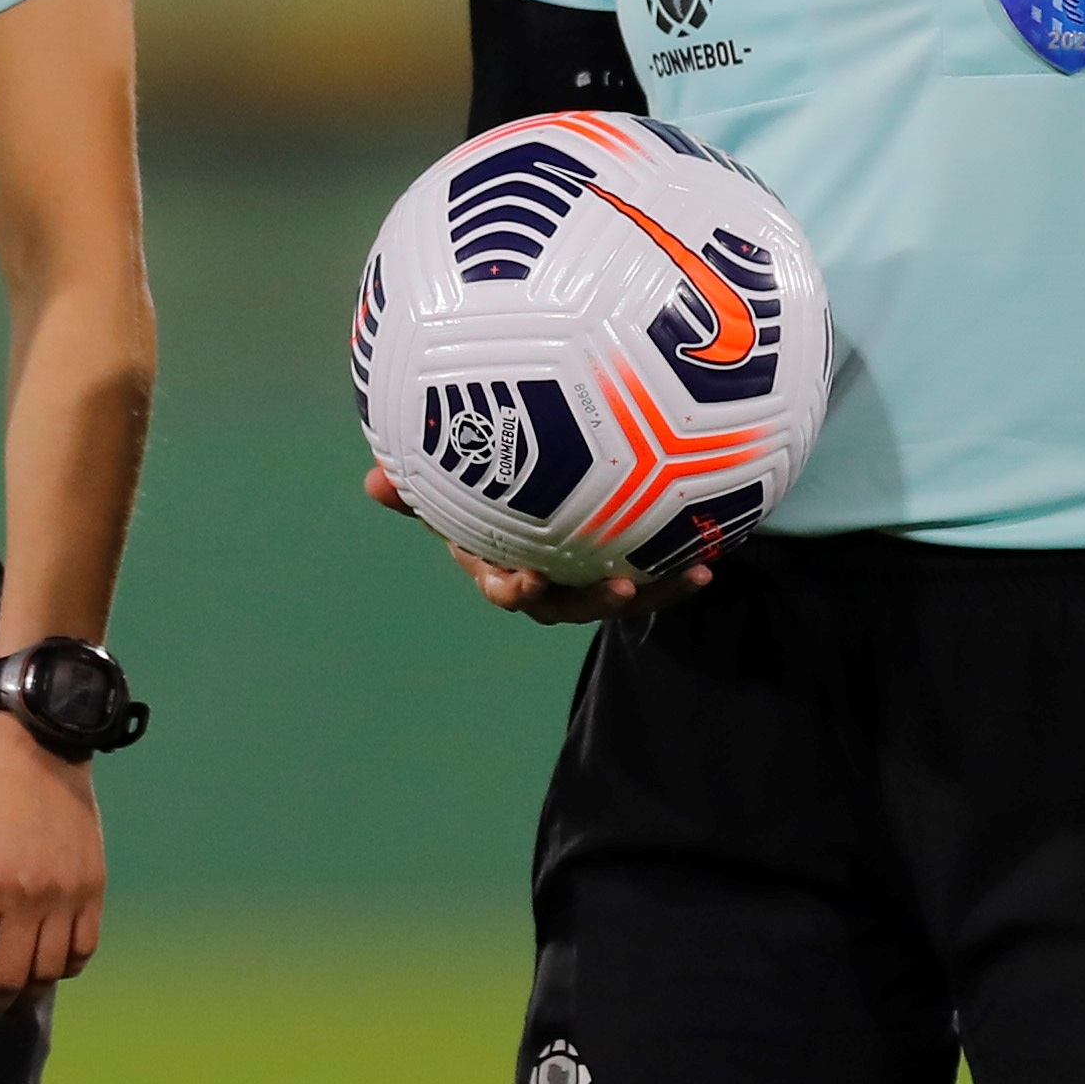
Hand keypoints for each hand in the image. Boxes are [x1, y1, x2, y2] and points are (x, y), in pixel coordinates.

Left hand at [0, 715, 105, 1026]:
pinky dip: (62, 971)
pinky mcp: (94, 889)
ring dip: (23, 997)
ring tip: (6, 1001)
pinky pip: (82, 951)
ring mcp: (66, 896)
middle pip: (8, 980)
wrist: (40, 752)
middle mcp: (27, 898)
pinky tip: (43, 969)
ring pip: (48, 974)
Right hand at [360, 465, 707, 626]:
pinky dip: (678, 570)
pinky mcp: (625, 566)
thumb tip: (370, 480)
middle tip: (618, 588)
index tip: (525, 580)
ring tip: (689, 574)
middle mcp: (547, 581)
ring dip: (653, 590)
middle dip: (594, 600)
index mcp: (503, 566)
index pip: (505, 587)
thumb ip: (419, 489)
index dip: (514, 589)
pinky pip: (652, 572)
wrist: (540, 496)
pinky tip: (713, 554)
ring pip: (619, 593)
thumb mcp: (453, 487)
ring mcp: (587, 576)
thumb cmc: (485, 492)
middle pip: (569, 603)